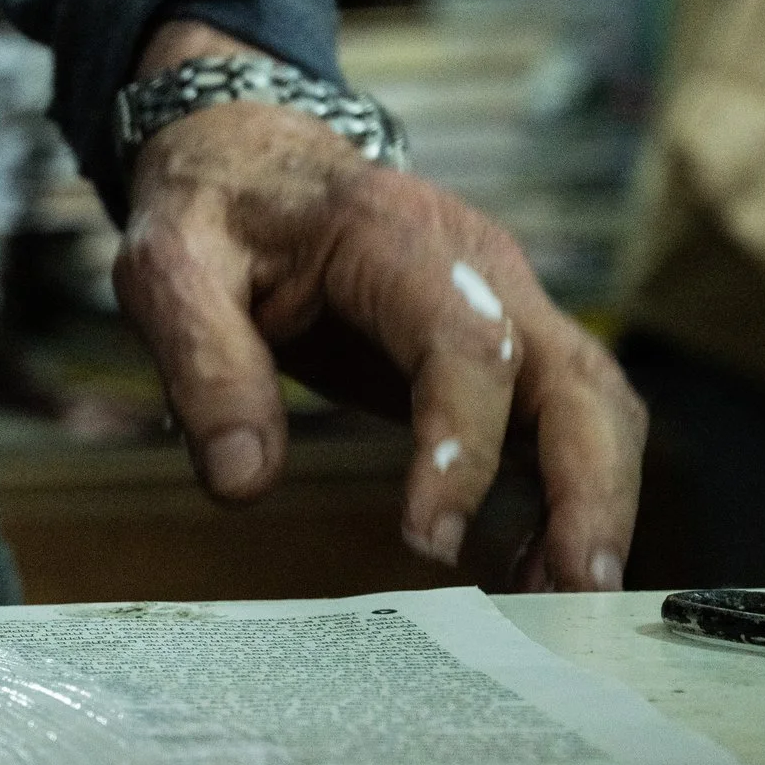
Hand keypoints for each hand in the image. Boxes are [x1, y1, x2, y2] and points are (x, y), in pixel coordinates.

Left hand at [115, 24, 645, 592]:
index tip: (430, 539)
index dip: (462, 445)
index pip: (467, 343)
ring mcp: (505, 304)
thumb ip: (202, 365)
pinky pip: (560, 422)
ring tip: (561, 602)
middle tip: (571, 594)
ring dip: (595, 505)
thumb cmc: (212, 213)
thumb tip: (241, 482)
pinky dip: (566, 496)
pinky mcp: (500, 347)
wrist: (248, 162)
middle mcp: (482, 267)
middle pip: (576, 378)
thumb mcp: (169, 271)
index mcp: (398, 237)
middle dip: (589, 490)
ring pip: (593, 404)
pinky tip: (531, 571)